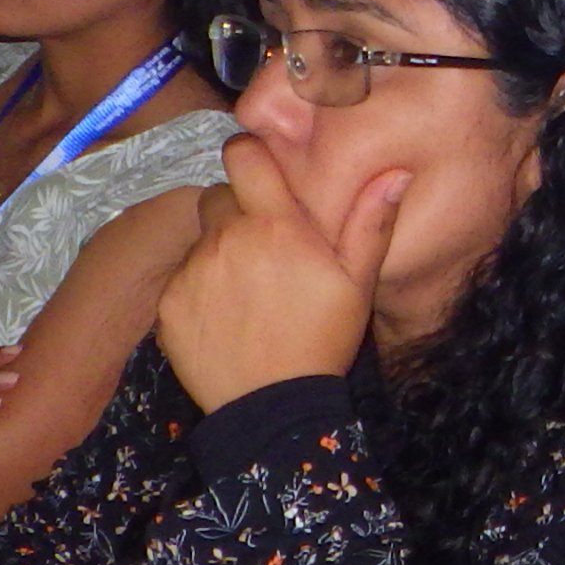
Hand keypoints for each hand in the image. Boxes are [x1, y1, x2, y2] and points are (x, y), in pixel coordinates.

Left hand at [154, 136, 402, 412]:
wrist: (272, 408)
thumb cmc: (323, 340)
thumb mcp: (358, 283)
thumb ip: (371, 222)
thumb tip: (394, 173)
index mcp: (275, 225)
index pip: (243, 155)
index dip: (251, 159)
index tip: (263, 176)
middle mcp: (227, 239)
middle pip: (219, 196)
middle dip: (238, 212)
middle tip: (263, 248)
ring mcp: (193, 271)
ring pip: (201, 239)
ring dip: (219, 252)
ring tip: (247, 291)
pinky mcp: (169, 303)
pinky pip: (182, 278)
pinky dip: (198, 289)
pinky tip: (225, 317)